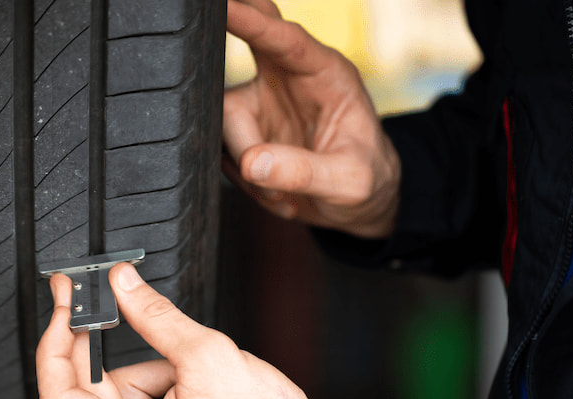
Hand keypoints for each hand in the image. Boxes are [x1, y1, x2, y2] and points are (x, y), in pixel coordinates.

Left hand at [36, 262, 323, 398]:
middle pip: (93, 392)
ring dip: (150, 367)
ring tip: (194, 366)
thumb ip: (154, 315)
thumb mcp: (207, 355)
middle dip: (108, 347)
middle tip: (105, 297)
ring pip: (123, 395)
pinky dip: (163, 383)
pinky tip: (198, 380)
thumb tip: (122, 285)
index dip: (54, 345)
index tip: (62, 308)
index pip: (59, 398)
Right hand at [224, 0, 400, 238]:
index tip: (226, 8)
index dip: (252, 22)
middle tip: (205, 30)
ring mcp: (262, 103)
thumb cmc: (367, 181)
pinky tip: (276, 193)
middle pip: (251, 38)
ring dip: (247, 164)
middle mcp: (288, 79)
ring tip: (283, 194)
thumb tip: (252, 164)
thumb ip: (304, 172)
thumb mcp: (350, 182)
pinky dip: (246, 181)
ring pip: (226, 117)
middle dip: (233, 25)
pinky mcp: (246, 131)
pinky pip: (225, 150)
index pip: (285, 39)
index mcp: (325, 73)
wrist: (359, 204)